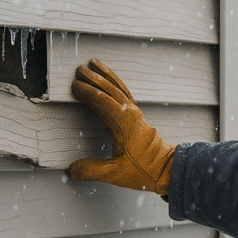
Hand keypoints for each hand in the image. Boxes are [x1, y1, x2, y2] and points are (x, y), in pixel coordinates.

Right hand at [68, 59, 174, 195]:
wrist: (166, 168)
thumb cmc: (144, 170)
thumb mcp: (115, 174)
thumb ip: (92, 171)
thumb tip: (71, 170)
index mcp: (123, 125)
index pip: (103, 102)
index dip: (88, 93)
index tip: (75, 86)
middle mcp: (130, 115)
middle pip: (111, 90)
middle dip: (94, 78)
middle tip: (79, 69)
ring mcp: (135, 114)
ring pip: (119, 88)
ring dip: (106, 75)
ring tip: (94, 63)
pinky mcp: (138, 116)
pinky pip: (125, 93)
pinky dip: (116, 83)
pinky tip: (110, 80)